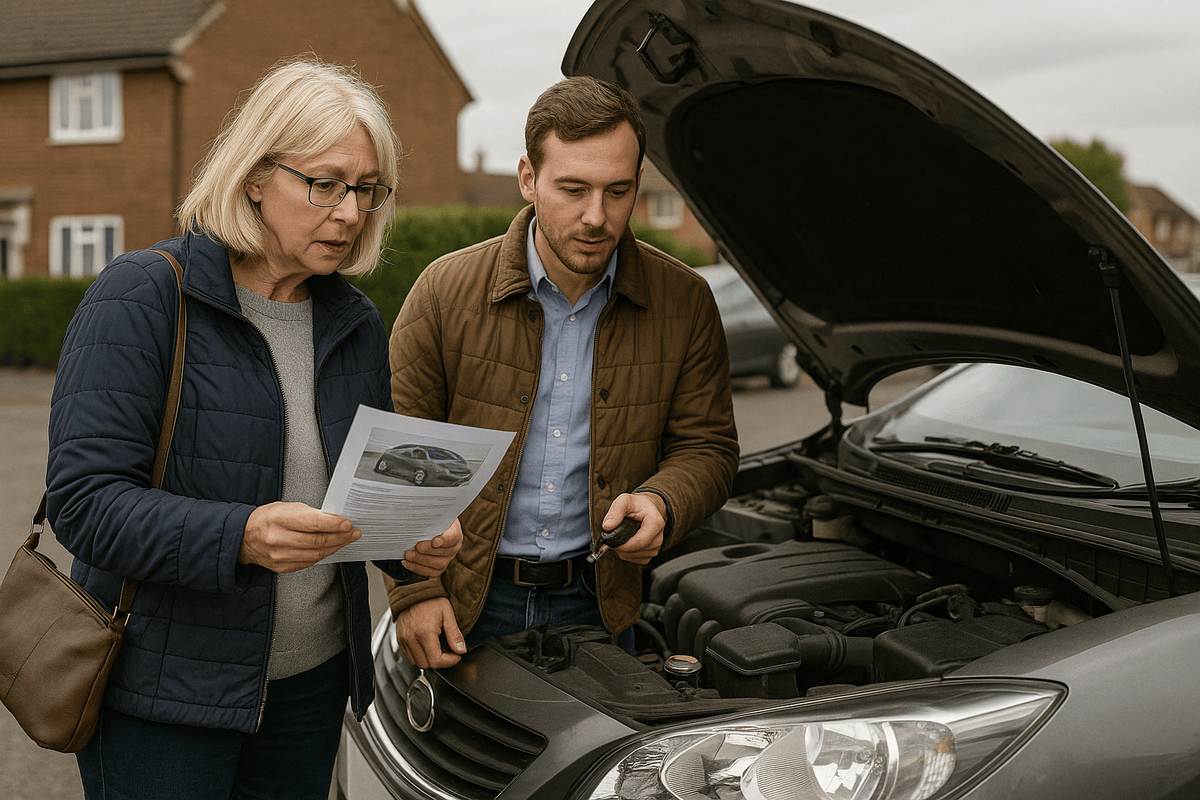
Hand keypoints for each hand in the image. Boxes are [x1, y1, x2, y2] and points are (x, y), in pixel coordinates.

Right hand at [238, 502, 361, 572]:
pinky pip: (310, 562)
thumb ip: (310, 514)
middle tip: (354, 532)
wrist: (245, 537)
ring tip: (347, 539)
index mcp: (279, 518)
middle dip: (340, 537)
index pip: (313, 523)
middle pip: (318, 541)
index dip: (334, 524)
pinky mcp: (282, 567)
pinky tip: (331, 548)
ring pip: (316, 554)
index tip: (347, 523)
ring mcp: (280, 556)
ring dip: (336, 546)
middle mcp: (278, 539)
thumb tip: (334, 519)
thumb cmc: (267, 518)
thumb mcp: (286, 507)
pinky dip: (323, 554)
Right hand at [394, 597, 465, 668]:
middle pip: (427, 665)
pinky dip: (420, 657)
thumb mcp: (447, 613)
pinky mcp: (400, 639)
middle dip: (441, 662)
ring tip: (439, 649)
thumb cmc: (431, 599)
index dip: (450, 661)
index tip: (457, 655)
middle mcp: (411, 639)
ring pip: (418, 663)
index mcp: (424, 633)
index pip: (436, 661)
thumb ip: (454, 634)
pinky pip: (409, 657)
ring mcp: (404, 640)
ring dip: (430, 661)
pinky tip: (428, 647)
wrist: (412, 589)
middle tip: (450, 652)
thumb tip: (461, 650)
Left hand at [403, 518, 462, 577]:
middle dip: (428, 550)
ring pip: (438, 564)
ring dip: (421, 560)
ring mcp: (447, 558)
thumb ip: (428, 516)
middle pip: (445, 552)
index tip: (434, 541)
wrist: (429, 527)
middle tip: (416, 547)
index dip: (444, 540)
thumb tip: (417, 514)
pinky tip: (407, 563)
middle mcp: (454, 547)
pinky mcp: (439, 567)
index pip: (453, 536)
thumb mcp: (432, 514)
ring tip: (408, 555)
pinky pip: (431, 572)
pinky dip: (418, 568)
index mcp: (455, 532)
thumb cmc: (431, 520)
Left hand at [601, 492, 667, 564]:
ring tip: (622, 537)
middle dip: (621, 546)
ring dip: (623, 550)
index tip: (612, 542)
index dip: (623, 545)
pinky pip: (635, 559)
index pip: (640, 542)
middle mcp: (658, 537)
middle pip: (635, 551)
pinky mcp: (652, 554)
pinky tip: (627, 542)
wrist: (649, 508)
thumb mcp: (625, 501)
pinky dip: (628, 553)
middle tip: (616, 535)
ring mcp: (656, 547)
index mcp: (655, 523)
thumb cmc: (638, 505)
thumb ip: (615, 512)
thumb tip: (607, 526)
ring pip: (634, 556)